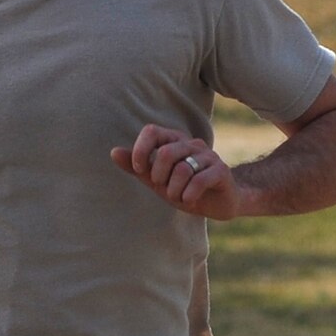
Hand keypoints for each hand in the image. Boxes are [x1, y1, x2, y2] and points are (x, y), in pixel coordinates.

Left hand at [110, 124, 242, 220]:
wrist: (217, 204)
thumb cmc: (184, 189)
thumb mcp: (156, 180)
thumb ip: (137, 167)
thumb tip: (113, 152)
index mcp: (174, 141)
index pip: (152, 131)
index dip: (141, 150)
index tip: (139, 169)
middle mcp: (191, 144)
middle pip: (165, 153)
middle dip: (158, 177)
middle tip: (163, 188)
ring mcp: (208, 155)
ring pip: (182, 169)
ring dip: (174, 190)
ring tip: (178, 197)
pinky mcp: (221, 170)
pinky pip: (199, 180)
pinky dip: (189, 194)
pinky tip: (189, 200)